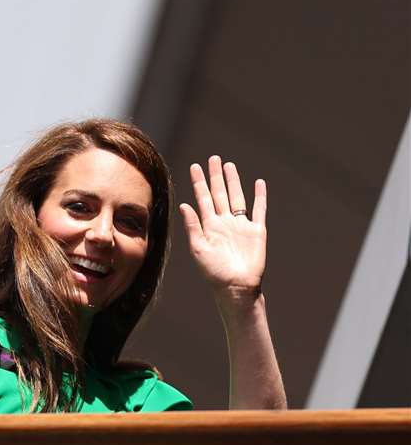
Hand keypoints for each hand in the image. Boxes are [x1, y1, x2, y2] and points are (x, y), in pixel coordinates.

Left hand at [179, 156, 267, 303]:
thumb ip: (192, 226)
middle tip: (213, 158)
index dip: (199, 182)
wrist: (236, 286)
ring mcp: (241, 225)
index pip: (202, 198)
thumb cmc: (214, 272)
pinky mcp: (257, 230)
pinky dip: (260, 196)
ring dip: (233, 182)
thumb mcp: (199, 248)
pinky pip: (259, 210)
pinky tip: (258, 184)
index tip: (195, 167)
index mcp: (209, 226)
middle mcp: (224, 222)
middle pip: (219, 193)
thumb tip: (184, 204)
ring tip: (229, 166)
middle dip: (215, 176)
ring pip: (237, 197)